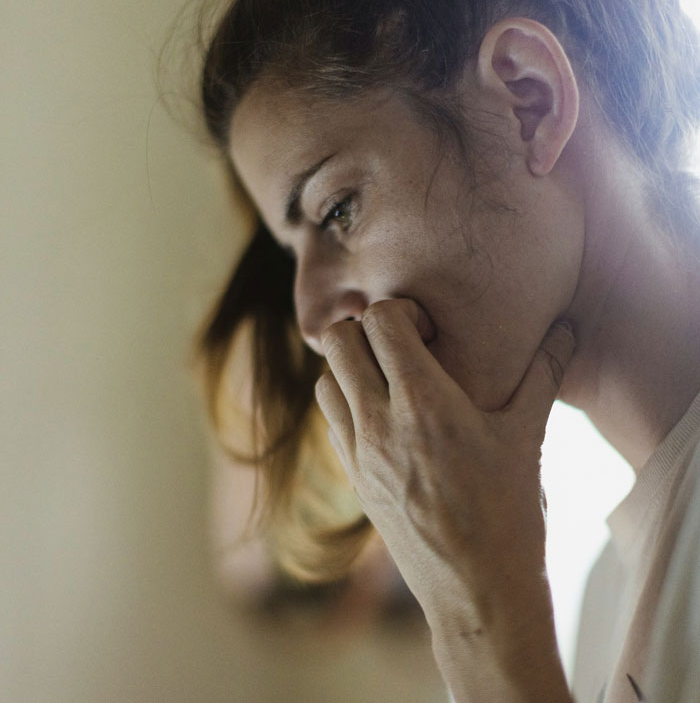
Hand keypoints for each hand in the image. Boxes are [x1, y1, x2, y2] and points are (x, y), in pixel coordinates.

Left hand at [314, 299, 574, 699]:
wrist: (477, 592)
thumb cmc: (509, 514)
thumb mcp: (528, 437)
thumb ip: (544, 374)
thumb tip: (567, 329)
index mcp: (424, 402)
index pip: (380, 320)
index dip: (400, 310)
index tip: (429, 330)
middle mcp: (379, 422)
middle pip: (337, 341)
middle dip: (364, 329)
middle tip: (402, 346)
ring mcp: (359, 453)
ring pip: (324, 380)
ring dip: (348, 367)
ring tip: (388, 378)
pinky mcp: (353, 479)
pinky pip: (331, 421)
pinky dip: (346, 404)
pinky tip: (384, 418)